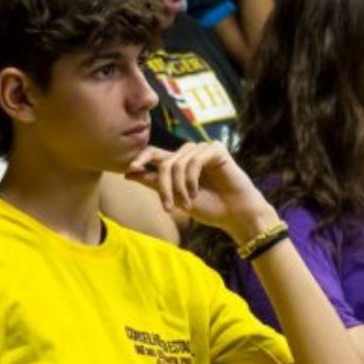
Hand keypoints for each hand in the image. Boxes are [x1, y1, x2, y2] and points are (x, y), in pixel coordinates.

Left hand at [124, 143, 276, 243]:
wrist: (235, 214)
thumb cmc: (209, 207)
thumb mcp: (175, 196)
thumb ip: (154, 182)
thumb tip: (128, 172)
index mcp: (178, 163)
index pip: (154, 153)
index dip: (140, 158)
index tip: (130, 169)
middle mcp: (189, 153)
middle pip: (164, 162)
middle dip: (163, 186)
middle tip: (169, 207)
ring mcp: (203, 150)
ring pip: (177, 163)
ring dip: (179, 187)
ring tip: (187, 204)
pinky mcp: (216, 149)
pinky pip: (194, 161)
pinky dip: (191, 179)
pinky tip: (196, 192)